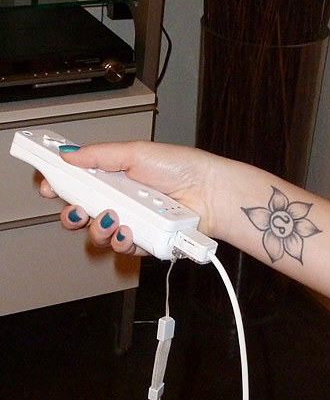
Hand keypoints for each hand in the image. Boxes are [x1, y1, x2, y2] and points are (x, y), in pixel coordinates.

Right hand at [40, 140, 216, 256]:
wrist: (211, 194)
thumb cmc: (182, 168)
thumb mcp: (136, 153)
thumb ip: (99, 155)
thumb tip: (68, 153)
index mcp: (113, 176)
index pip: (77, 182)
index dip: (59, 186)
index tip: (48, 185)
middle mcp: (118, 200)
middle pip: (80, 212)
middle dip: (71, 213)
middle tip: (76, 208)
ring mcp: (129, 222)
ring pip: (97, 233)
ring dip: (98, 228)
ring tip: (112, 217)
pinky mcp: (142, 242)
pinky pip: (121, 247)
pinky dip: (121, 240)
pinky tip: (129, 230)